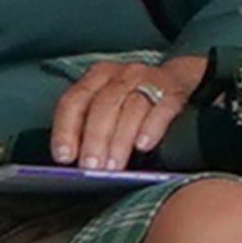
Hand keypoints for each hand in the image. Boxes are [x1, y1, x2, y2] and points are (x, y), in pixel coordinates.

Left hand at [48, 54, 208, 172]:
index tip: (64, 157)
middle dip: (94, 139)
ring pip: (131, 109)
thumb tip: (74, 160)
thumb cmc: (131, 98)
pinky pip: (162, 108)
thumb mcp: (107, 103)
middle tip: (91, 167)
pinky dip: (151, 128)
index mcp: (96, 77)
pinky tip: (143, 146)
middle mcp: (120, 75)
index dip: (66, 130)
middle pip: (103, 106)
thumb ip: (89, 125)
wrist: (178, 77)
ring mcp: (148, 80)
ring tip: (114, 167)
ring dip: (120, 140)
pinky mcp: (173, 90)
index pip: (73, 101)